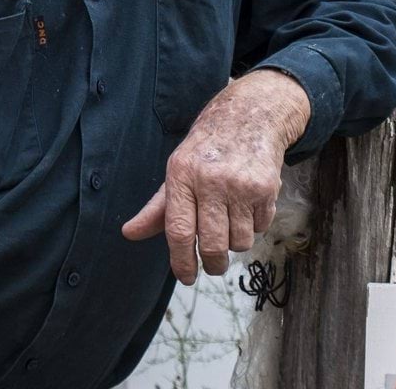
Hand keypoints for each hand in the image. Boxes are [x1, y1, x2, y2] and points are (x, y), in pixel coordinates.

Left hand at [121, 69, 311, 284]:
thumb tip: (129, 233)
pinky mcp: (266, 188)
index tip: (186, 277)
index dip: (182, 262)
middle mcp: (211, 181)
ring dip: (236, 242)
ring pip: (240, 242)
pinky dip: (254, 225)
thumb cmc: (207, 150)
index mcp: (182, 176)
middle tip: (213, 265)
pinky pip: (260, 228)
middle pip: (212, 245)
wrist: (249, 116)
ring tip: (232, 221)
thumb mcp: (177, 171)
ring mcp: (240, 185)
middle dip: (213, 264)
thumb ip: (157, 208)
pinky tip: (248, 204)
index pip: (178, 231)